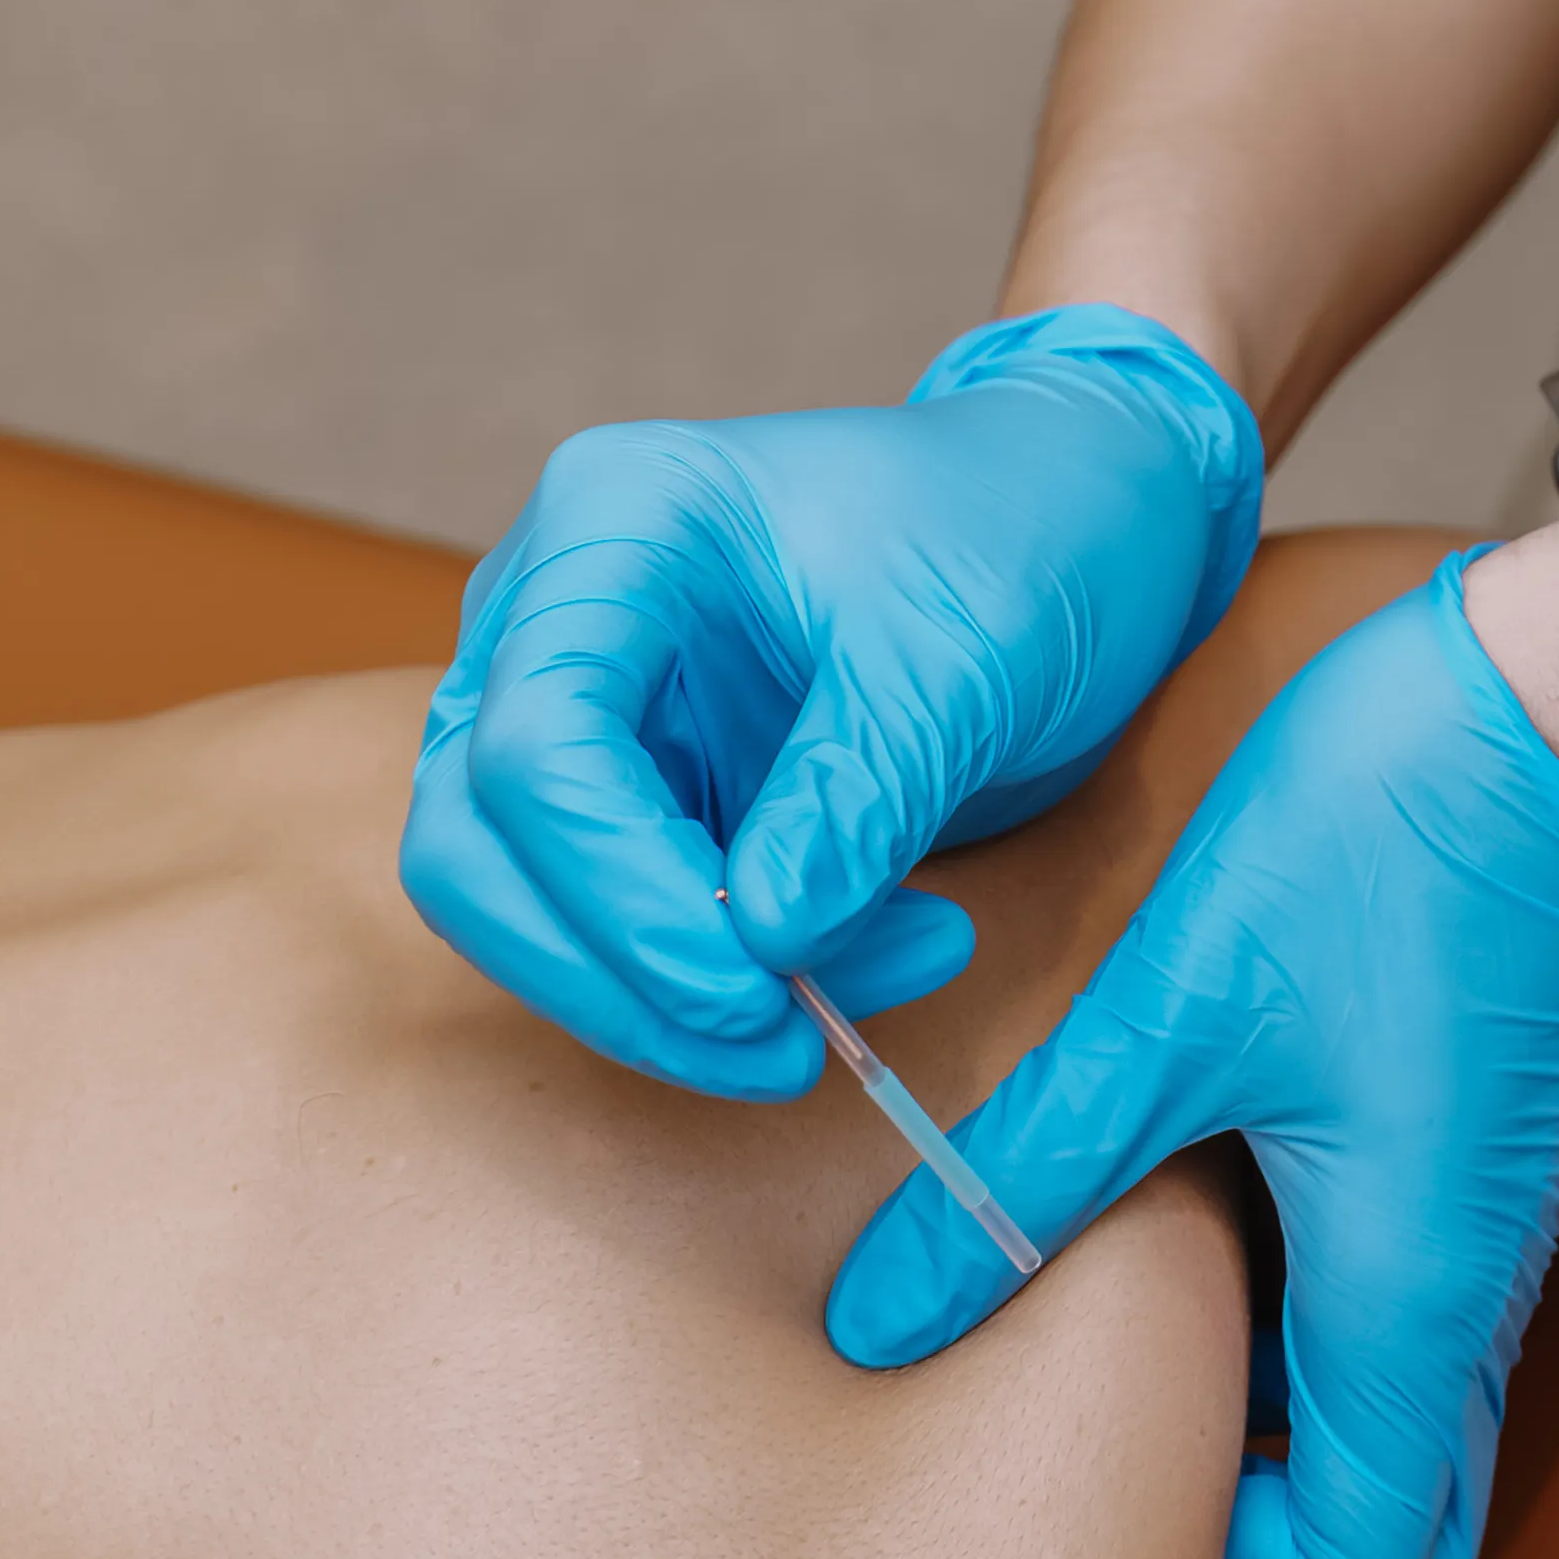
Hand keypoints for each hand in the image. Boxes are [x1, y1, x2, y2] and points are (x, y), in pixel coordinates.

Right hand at [404, 307, 1261, 1098]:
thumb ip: (859, 791)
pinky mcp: (635, 788)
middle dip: (621, 972)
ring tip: (894, 977)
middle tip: (787, 1047)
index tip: (755, 995)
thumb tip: (761, 938)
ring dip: (680, 996)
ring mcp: (581, 703)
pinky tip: (890, 950)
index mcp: (616, 523)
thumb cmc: (1022, 528)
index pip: (538, 745)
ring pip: (533, 905)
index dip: (623, 895)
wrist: (1078, 510)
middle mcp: (556, 610)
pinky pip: (622, 921)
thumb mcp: (967, 653)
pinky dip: (731, 975)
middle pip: (481, 842)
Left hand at [823, 553, 1558, 1558]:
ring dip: (1284, 1452)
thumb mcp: (1166, 1013)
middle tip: (1120, 1486)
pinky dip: (1307, 1355)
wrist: (1555, 708)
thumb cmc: (1377, 847)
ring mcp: (1483, 1235)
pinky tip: (1188, 1251)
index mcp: (1403, 1303)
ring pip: (1405, 1441)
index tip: (1108, 1519)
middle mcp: (1466, 1303)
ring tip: (1122, 1373)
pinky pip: (1404, 1330)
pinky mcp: (1471, 1163)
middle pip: (1410, 1549)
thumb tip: (875, 1320)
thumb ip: (1024, 1176)